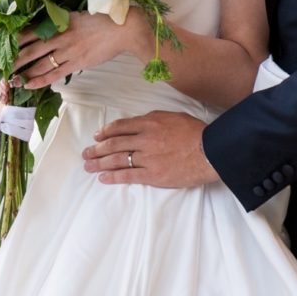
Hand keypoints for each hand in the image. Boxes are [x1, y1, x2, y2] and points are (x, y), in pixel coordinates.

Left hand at [11, 9, 135, 89]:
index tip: (3, 44)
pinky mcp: (77, 63)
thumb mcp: (75, 15)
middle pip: (31, 49)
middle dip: (15, 59)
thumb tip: (44, 26)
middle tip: (1, 67)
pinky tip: (29, 85)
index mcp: (59, 22)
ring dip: (24, 72)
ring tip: (11, 79)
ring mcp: (68, 51)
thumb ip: (59, 21)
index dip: (15, 39)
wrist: (123, 30)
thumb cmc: (101, 20)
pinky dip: (40, 80)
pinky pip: (55, 74)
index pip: (31, 31)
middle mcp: (60, 37)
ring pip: (40, 64)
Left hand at [81, 111, 216, 187]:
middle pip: (114, 144)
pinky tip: (103, 178)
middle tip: (86, 153)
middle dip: (97, 149)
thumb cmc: (195, 132)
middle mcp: (144, 139)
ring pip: (117, 159)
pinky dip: (114, 177)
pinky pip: (129, 175)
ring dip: (100, 163)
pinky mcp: (153, 175)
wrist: (210, 151)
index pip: (120, 127)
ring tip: (88, 166)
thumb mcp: (172, 116)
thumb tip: (138, 124)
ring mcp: (148, 157)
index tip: (97, 137)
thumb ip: (153, 119)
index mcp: (149, 123)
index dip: (106, 132)